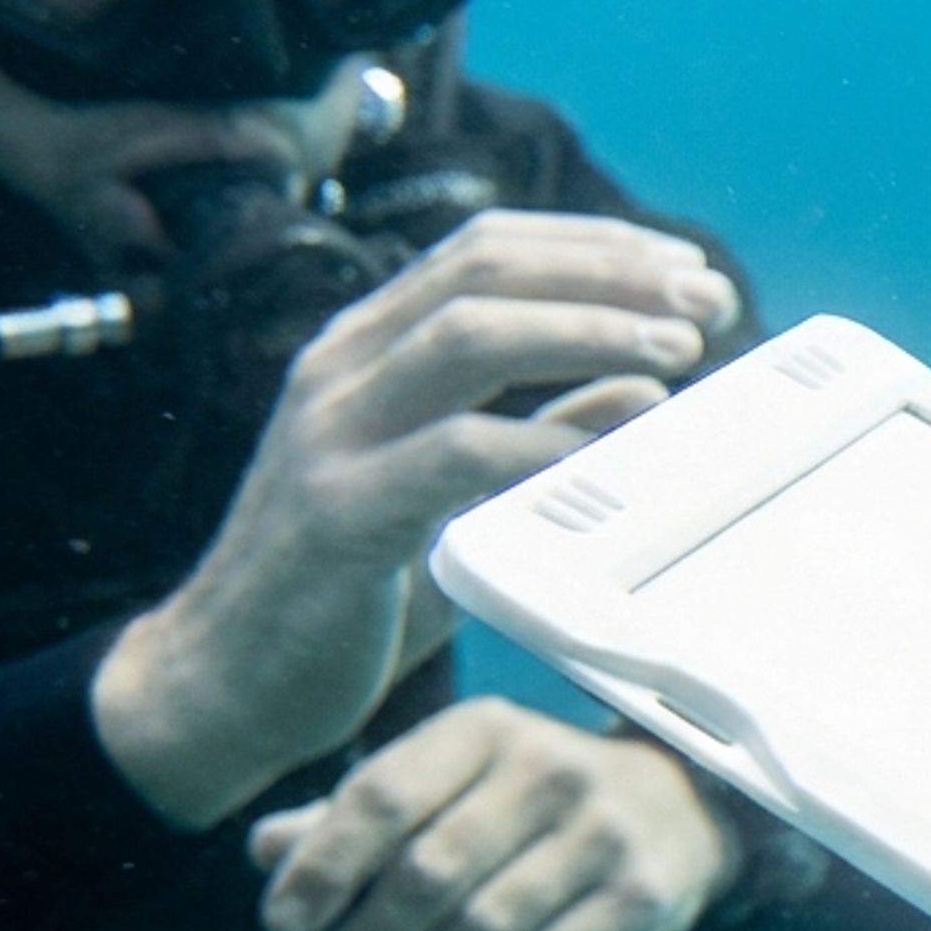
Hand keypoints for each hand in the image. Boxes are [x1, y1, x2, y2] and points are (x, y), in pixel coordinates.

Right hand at [93, 209, 741, 827]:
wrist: (225, 683)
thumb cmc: (353, 588)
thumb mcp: (455, 497)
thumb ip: (537, 435)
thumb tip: (643, 387)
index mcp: (366, 349)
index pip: (485, 250)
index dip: (594, 247)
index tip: (687, 271)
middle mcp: (341, 370)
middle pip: (484, 271)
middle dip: (607, 273)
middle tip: (705, 301)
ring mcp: (330, 435)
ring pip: (466, 336)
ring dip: (585, 331)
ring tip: (676, 352)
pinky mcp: (336, 514)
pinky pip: (450, 454)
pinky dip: (540, 441)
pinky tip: (609, 448)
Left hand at [246, 698, 739, 930]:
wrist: (681, 805)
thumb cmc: (532, 798)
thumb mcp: (454, 780)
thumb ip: (363, 814)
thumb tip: (265, 852)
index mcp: (483, 730)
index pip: (384, 795)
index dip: (323, 867)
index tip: (282, 930)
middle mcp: (547, 770)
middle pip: (427, 877)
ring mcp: (602, 834)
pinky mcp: (642, 898)